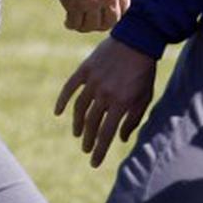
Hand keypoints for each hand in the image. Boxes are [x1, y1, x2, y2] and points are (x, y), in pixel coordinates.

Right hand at [55, 37, 156, 166]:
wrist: (137, 40)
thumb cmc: (144, 71)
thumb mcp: (144, 97)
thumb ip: (133, 119)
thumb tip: (120, 139)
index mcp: (121, 103)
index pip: (107, 134)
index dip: (100, 150)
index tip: (94, 163)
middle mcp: (104, 94)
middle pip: (92, 123)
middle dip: (88, 140)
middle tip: (86, 149)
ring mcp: (93, 81)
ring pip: (80, 108)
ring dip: (77, 124)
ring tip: (78, 134)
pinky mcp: (85, 69)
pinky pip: (70, 88)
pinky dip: (63, 101)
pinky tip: (58, 113)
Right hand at [60, 0, 129, 31]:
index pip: (124, 6)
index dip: (116, 12)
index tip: (108, 13)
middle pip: (110, 21)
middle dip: (102, 24)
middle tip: (93, 23)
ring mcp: (92, 4)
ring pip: (92, 25)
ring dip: (85, 26)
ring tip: (78, 23)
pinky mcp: (76, 7)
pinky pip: (75, 23)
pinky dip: (71, 24)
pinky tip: (67, 22)